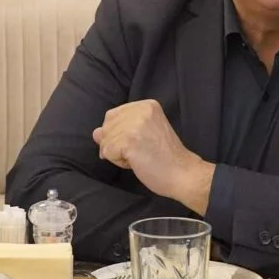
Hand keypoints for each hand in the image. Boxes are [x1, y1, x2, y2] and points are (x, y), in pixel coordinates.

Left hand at [93, 99, 214, 212]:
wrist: (183, 173)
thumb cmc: (165, 158)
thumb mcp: (142, 136)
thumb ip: (119, 130)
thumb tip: (95, 132)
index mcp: (146, 105)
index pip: (113, 115)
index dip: (117, 134)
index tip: (138, 144)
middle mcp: (140, 110)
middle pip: (106, 127)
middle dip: (115, 144)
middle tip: (139, 152)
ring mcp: (134, 124)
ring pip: (105, 141)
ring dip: (117, 154)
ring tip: (139, 157)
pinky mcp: (129, 140)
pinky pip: (107, 152)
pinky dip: (118, 162)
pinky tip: (136, 162)